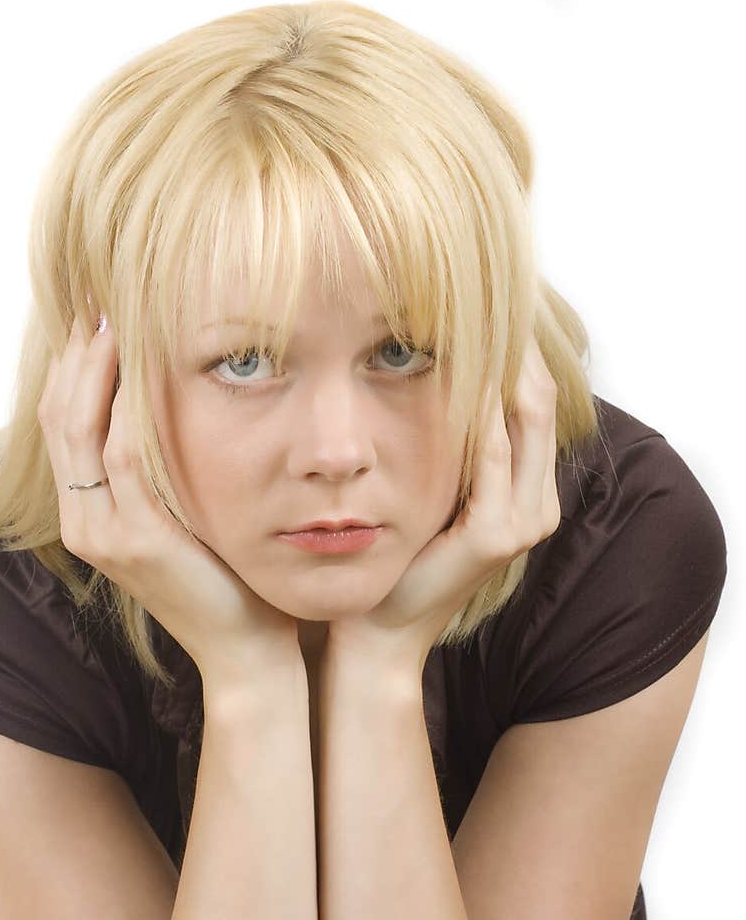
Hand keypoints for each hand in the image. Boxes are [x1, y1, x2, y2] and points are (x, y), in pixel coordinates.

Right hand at [38, 311, 301, 687]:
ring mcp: (102, 533)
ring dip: (99, 366)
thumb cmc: (229, 577)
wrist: (248, 648)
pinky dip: (131, 405)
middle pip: (59, 416)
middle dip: (78, 352)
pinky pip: (123, 455)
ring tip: (119, 314)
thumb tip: (175, 401)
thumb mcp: (187, 514)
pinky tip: (148, 364)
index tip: (100, 313)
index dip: (75, 365)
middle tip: (102, 296)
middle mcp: (83, 523)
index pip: (64, 423)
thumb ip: (167, 468)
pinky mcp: (136, 540)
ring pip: (80, 428)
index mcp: (87, 516)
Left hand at [325, 333, 561, 675]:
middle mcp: (537, 504)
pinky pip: (491, 454)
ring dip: (497, 364)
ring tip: (468, 313)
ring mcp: (523, 522)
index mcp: (528, 491)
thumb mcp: (428, 490)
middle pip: (540, 399)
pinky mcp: (495, 536)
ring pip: (525, 417)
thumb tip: (431, 371)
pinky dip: (475, 410)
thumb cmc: (396, 557)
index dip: (515, 349)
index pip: (534, 400)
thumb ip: (447, 445)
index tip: (482, 299)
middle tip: (483, 290)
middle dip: (513, 344)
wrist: (378, 629)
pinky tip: (451, 372)